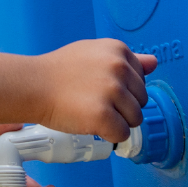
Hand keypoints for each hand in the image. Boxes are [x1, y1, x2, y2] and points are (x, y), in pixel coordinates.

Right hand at [35, 39, 157, 142]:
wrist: (33, 84)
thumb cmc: (60, 70)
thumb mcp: (94, 53)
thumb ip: (127, 59)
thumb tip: (154, 62)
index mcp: (118, 50)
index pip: (141, 79)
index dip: (123, 89)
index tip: (101, 89)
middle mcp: (118, 67)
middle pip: (141, 100)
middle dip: (122, 106)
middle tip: (94, 101)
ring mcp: (112, 91)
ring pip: (135, 119)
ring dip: (117, 122)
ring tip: (93, 113)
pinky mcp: (103, 115)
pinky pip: (122, 134)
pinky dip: (110, 136)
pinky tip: (92, 124)